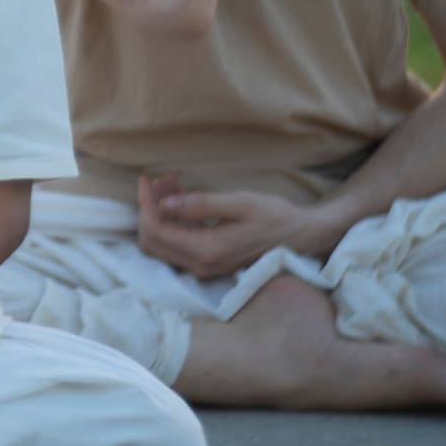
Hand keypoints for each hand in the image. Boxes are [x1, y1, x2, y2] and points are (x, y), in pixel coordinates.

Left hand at [136, 174, 341, 279]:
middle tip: (161, 180)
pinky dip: (171, 220)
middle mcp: (200, 265)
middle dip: (149, 207)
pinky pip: (176, 244)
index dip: (146, 203)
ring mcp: (203, 267)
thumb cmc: (274, 216)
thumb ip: (201, 205)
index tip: (148, 179)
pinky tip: (181, 196)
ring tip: (171, 183)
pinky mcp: (207, 262)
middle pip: (152, 240)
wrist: (300, 236)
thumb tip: (165, 204)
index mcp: (206, 251)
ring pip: (162, 243)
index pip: (157, 230)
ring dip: (159, 213)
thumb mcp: (240, 203)